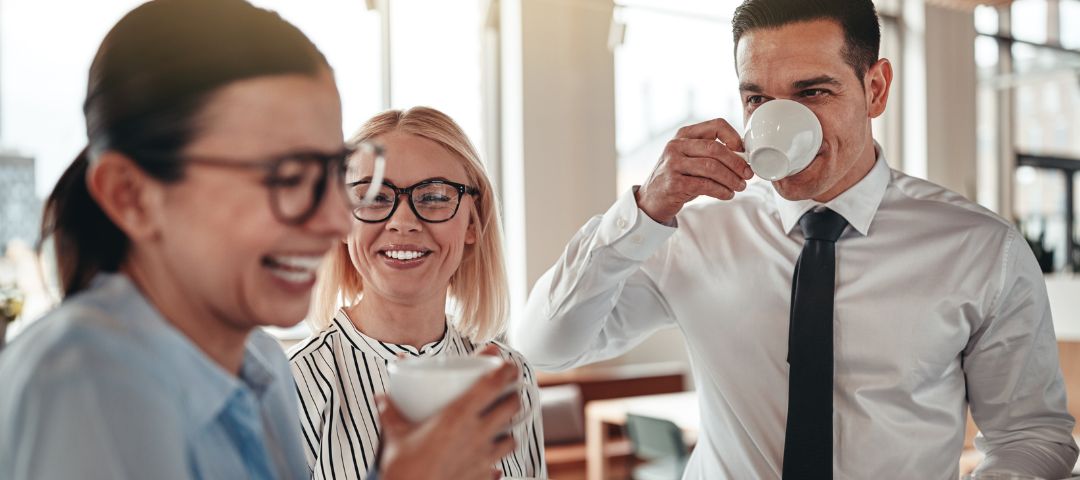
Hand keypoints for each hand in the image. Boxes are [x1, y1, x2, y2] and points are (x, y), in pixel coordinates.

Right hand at [376, 359, 520, 479]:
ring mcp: (483, 457)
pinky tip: (489, 456)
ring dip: (510, 428)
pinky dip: (498, 457)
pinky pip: (500, 464)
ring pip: (512, 437)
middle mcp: (476, 434)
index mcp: (458, 416)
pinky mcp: (483, 477)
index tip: (509, 365)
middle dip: (513, 396)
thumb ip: (390, 413)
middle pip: (511, 407)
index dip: (506, 371)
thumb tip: (381, 398)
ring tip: (500, 425)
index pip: (493, 385)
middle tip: (507, 392)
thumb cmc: (404, 469)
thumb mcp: (395, 435)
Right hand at [636, 118, 753, 223]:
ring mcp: (672, 164)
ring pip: (712, 167)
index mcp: (684, 135)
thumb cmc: (677, 178)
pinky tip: (727, 194)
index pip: (716, 125)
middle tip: (748, 174)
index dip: (734, 137)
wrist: (651, 200)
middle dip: (737, 163)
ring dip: (731, 179)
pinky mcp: (673, 183)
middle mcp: (676, 146)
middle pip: (716, 148)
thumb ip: (711, 155)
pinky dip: (721, 190)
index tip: (744, 152)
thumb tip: (743, 159)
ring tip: (740, 186)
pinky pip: (705, 185)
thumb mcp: (690, 159)